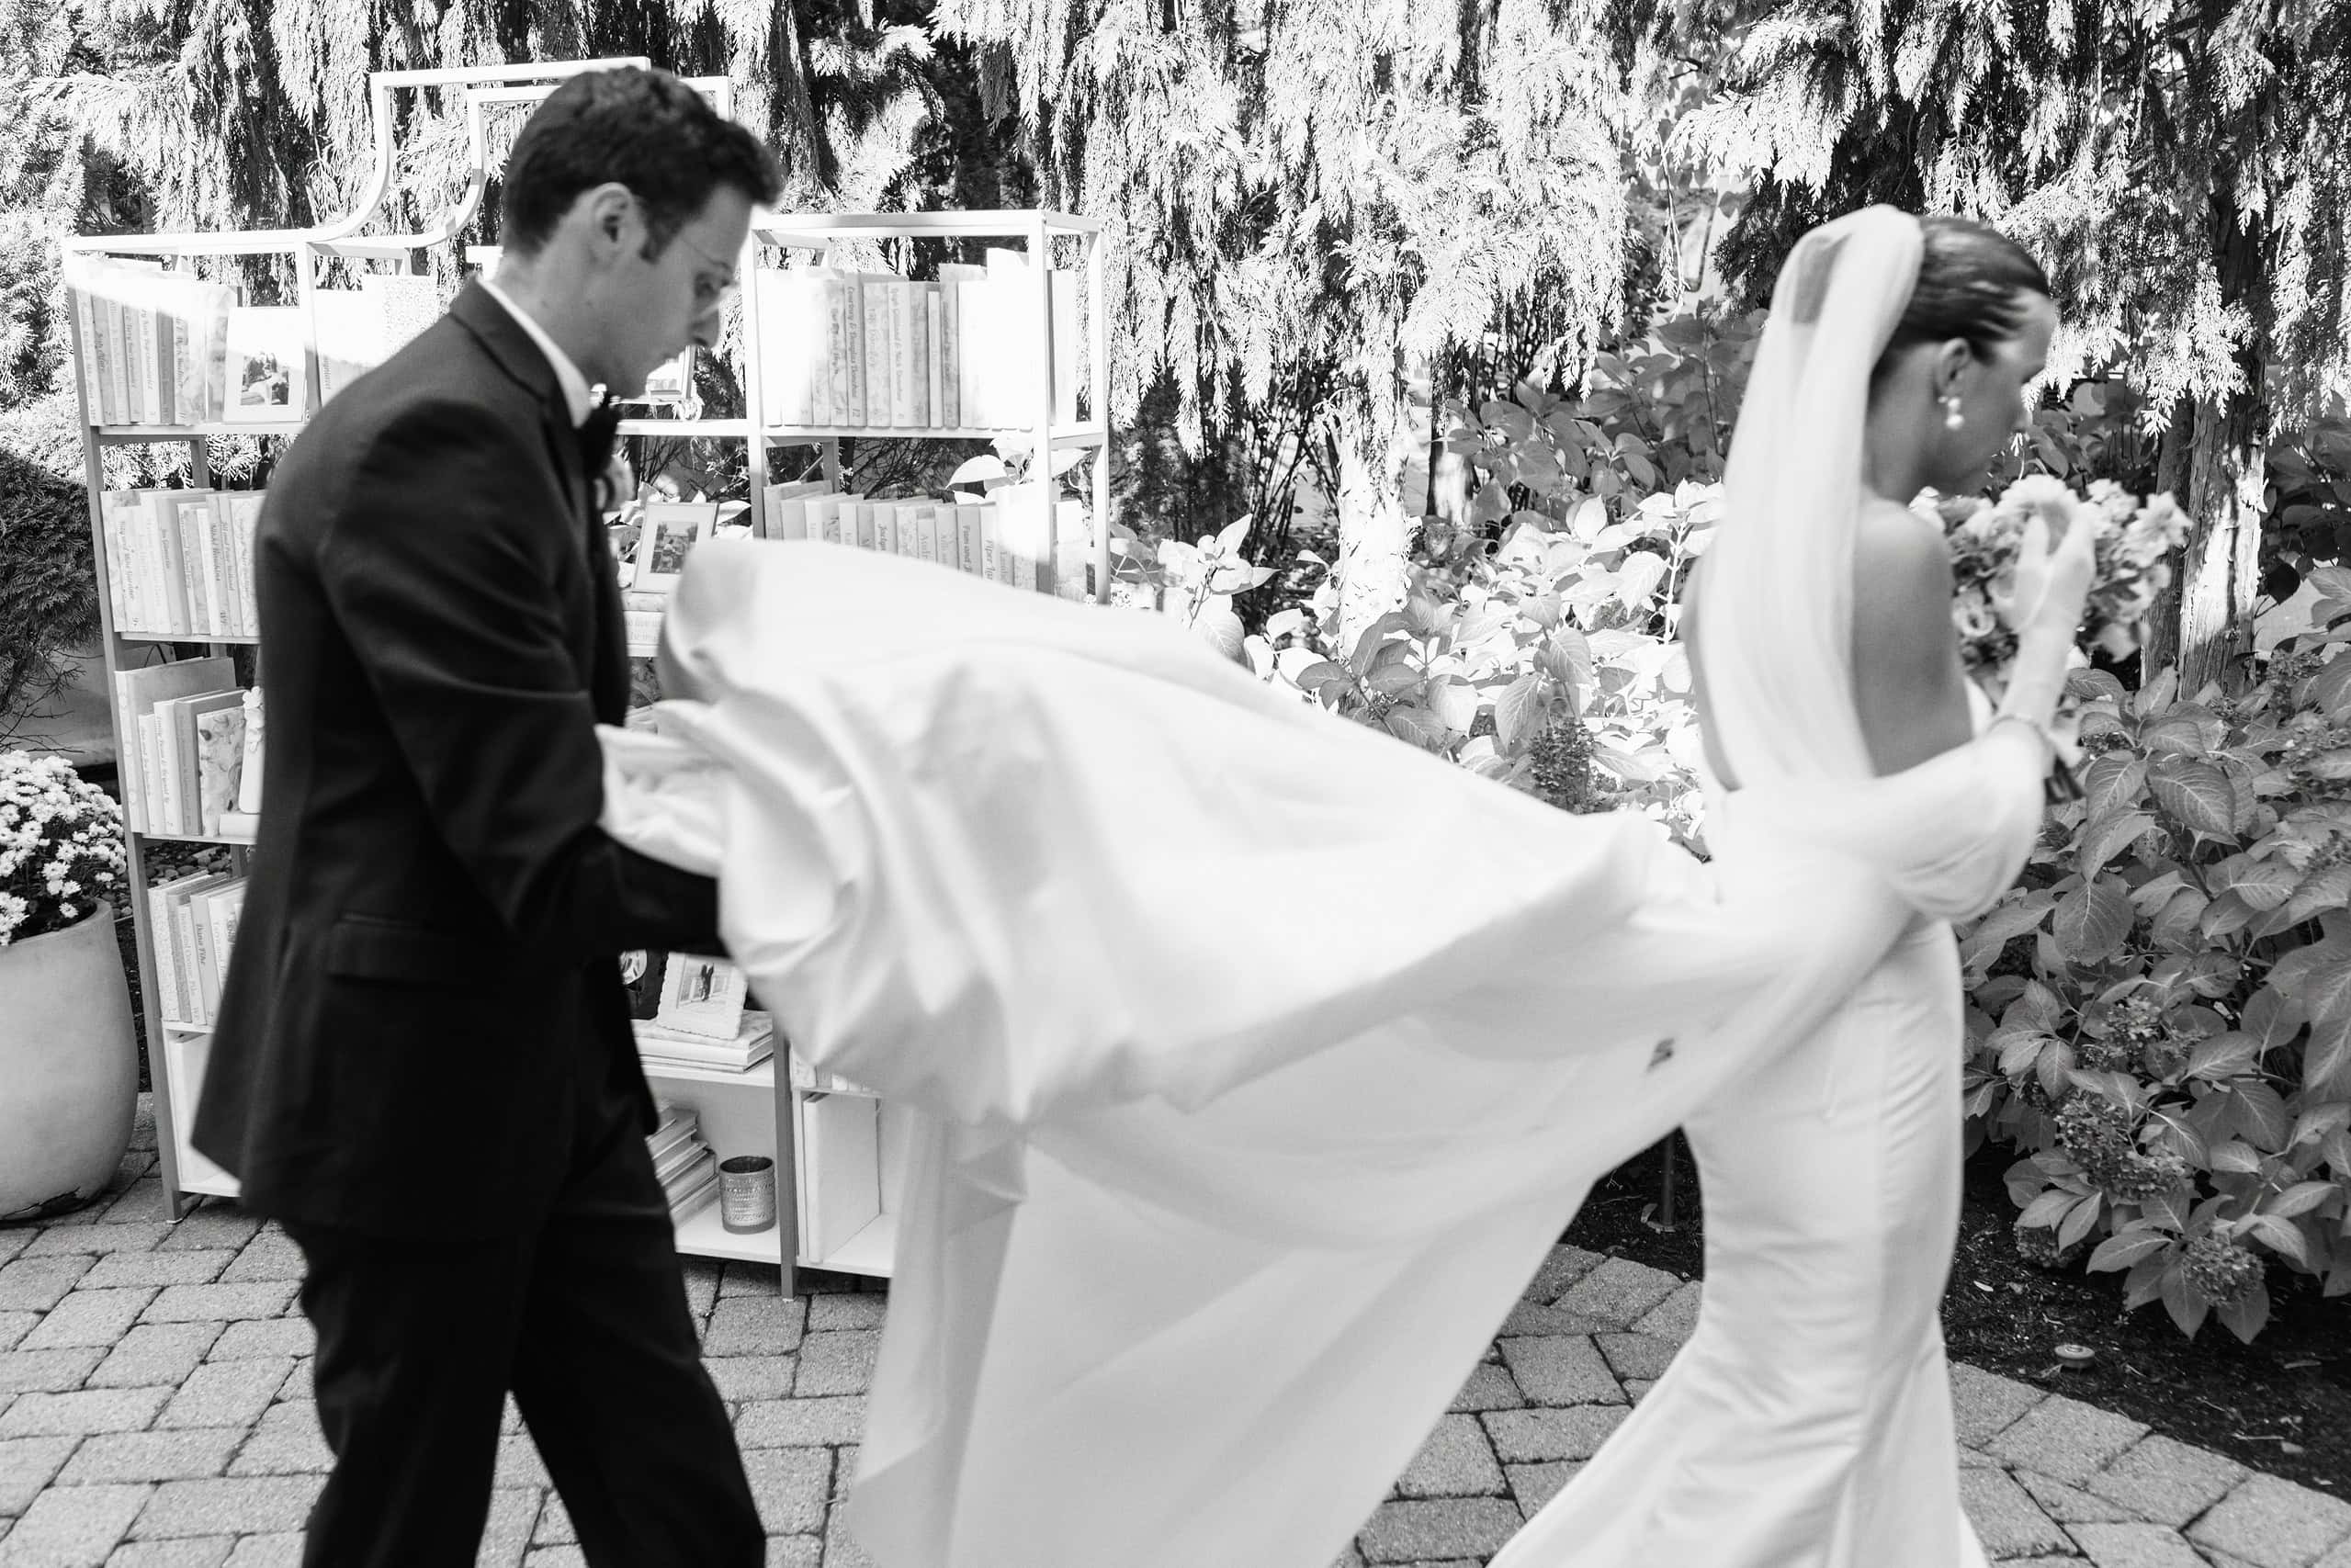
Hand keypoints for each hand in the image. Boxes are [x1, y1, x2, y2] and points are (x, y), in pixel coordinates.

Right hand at [1992, 510, 2096, 639]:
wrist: (2048, 640)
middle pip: (2080, 526)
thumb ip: (2034, 539)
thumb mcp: (2028, 569)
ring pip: (2077, 539)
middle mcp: (2086, 559)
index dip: (2064, 501)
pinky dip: (2060, 539)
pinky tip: (2043, 540)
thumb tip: (2037, 519)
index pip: (2079, 516)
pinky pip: (2073, 551)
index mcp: (2076, 552)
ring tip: (2039, 515)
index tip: (2046, 492)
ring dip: (2060, 525)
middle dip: (2061, 510)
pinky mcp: (2077, 582)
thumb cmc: (2035, 605)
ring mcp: (2084, 572)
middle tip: (2040, 500)